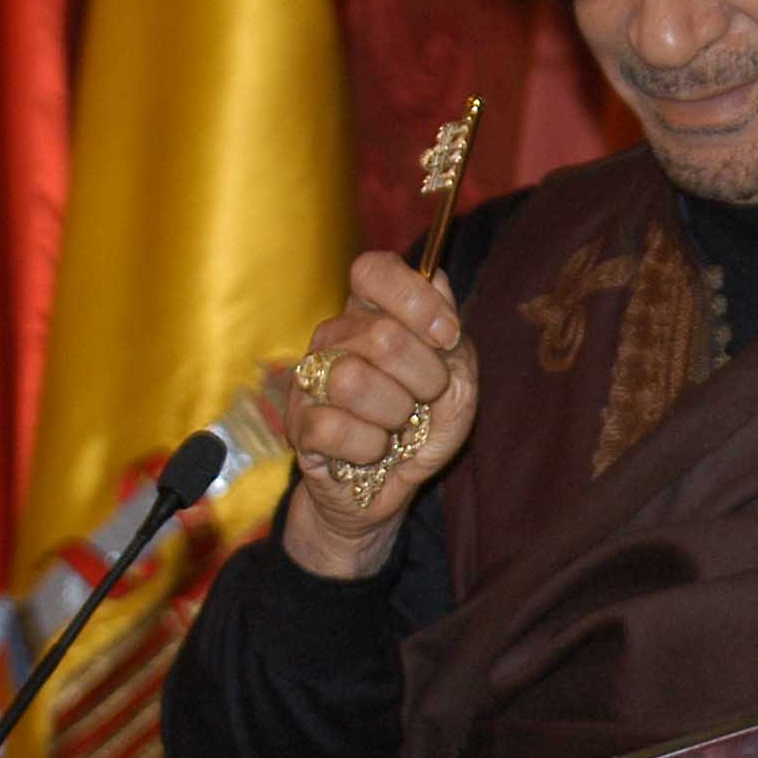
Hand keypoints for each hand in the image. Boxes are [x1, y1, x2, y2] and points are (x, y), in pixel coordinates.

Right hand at [282, 250, 478, 579]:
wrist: (388, 488)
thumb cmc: (422, 428)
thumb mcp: (458, 383)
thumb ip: (453, 336)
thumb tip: (440, 281)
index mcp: (371, 314)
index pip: (373, 270)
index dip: (415, 299)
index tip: (447, 337)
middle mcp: (334, 337)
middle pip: (382, 335)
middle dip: (424, 377)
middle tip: (426, 399)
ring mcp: (310, 379)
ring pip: (354, 379)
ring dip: (396, 414)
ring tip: (396, 426)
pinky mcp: (298, 425)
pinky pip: (337, 427)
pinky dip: (370, 447)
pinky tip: (372, 450)